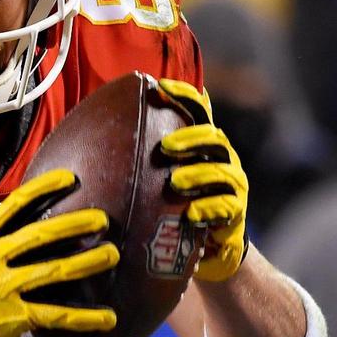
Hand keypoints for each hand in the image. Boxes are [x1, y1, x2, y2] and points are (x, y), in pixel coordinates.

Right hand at [0, 169, 118, 336]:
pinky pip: (56, 315)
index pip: (15, 205)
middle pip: (38, 236)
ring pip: (52, 272)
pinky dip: (84, 318)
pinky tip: (109, 318)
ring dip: (85, 262)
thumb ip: (6, 233)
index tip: (71, 178)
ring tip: (111, 254)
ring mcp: (4, 288)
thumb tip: (46, 211)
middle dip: (73, 225)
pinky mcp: (16, 316)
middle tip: (102, 219)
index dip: (43, 188)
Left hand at [157, 77, 248, 281]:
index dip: (184, 97)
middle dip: (192, 140)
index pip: (198, 114)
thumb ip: (142, 157)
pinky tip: (191, 215)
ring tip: (175, 182)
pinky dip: (210, 209)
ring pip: (223, 173)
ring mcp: (231, 188)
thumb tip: (101, 132)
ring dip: (199, 174)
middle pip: (215, 140)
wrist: (208, 250)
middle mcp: (221, 162)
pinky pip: (228, 209)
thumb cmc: (175, 208)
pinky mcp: (235, 216)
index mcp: (202, 148)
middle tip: (165, 146)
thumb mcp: (157, 181)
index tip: (161, 86)